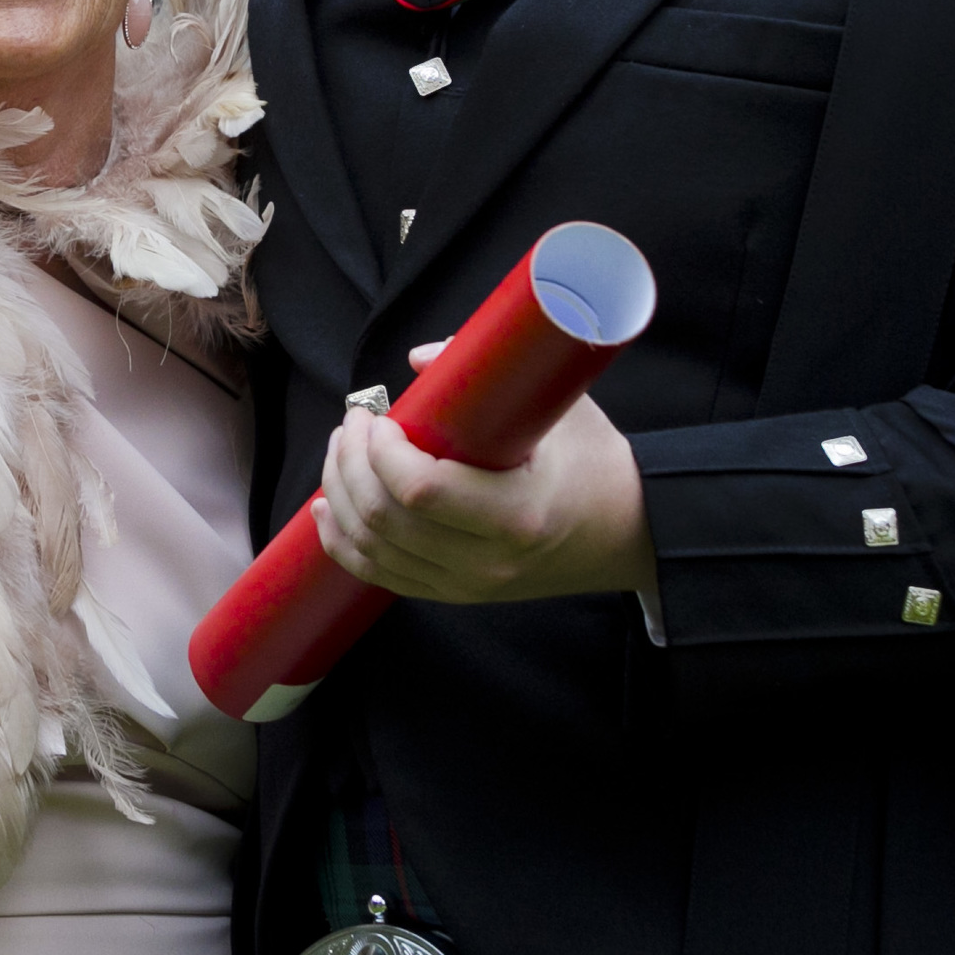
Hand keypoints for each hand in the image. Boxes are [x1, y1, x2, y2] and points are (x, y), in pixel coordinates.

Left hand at [311, 341, 656, 604]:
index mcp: (516, 515)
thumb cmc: (595, 460)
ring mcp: (467, 585)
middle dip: (349, 462)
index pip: (420, 490)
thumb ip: (491, 375)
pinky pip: (381, 575)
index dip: (380, 450)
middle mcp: (486, 562)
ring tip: (340, 450)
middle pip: (384, 518)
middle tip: (352, 421)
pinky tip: (327, 508)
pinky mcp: (454, 594)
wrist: (627, 533)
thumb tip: (418, 360)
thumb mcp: (560, 407)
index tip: (375, 414)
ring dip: (339, 494)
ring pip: (373, 547)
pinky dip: (343, 541)